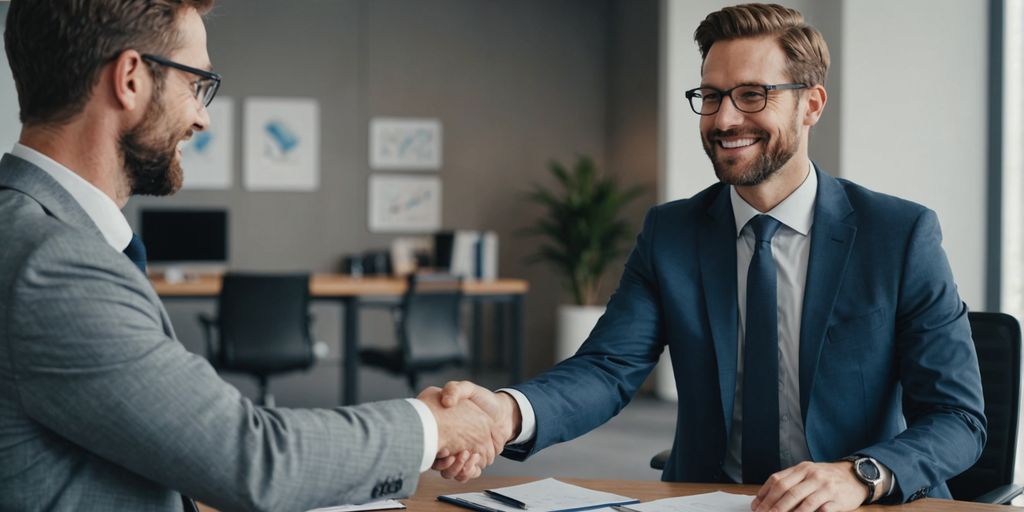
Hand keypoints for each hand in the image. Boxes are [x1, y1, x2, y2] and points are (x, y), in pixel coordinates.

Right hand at [418, 386, 496, 480]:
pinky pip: (465, 475)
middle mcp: (449, 444)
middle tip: (450, 453)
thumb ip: (454, 390)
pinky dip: (468, 471)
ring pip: (451, 472)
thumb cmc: (483, 400)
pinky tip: (474, 459)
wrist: (503, 412)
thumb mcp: (467, 389)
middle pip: (437, 464)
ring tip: (467, 453)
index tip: (440, 445)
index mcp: (443, 428)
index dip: (432, 448)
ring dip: (457, 467)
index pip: (428, 445)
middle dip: (444, 462)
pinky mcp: (474, 462)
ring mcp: (462, 455)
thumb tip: (446, 401)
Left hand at [751, 461, 867, 511]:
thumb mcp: (808, 473)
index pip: (778, 480)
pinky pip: (821, 510)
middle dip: (773, 507)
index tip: (756, 507)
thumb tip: (765, 498)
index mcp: (802, 468)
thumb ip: (790, 481)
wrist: (856, 476)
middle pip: (788, 492)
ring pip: (803, 502)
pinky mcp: (837, 500)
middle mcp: (813, 476)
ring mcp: (826, 488)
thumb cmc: (827, 477)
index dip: (765, 494)